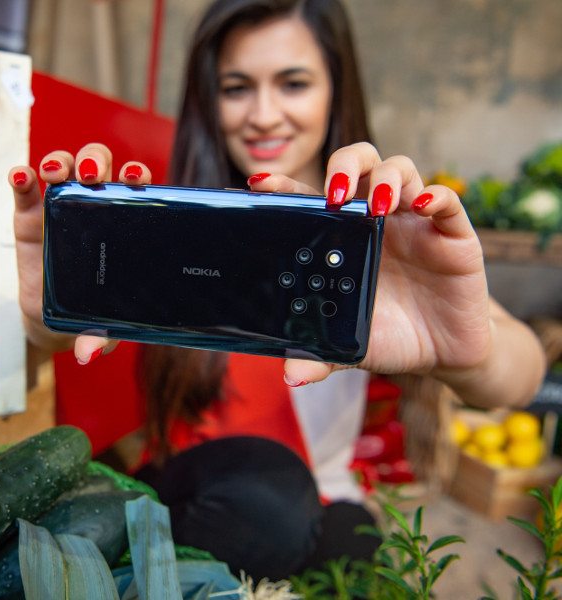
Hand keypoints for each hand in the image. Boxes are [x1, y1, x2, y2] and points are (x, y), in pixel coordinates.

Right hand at [9, 143, 150, 361]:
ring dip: (62, 161)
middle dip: (97, 161)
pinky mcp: (28, 216)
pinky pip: (25, 188)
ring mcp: (59, 209)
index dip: (136, 177)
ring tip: (57, 172)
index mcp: (123, 225)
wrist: (55, 321)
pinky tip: (22, 176)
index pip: (134, 189)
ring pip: (63, 167)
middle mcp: (93, 209)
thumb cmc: (92, 314)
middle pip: (98, 167)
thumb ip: (99, 336)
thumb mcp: (102, 326)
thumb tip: (88, 354)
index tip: (136, 179)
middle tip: (92, 176)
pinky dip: (22, 176)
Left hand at [252, 143, 542, 406]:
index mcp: (340, 237)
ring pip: (399, 170)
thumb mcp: (348, 344)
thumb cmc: (387, 336)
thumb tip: (291, 377)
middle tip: (333, 194)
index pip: (309, 198)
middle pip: (358, 163)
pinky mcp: (452, 233)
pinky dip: (435, 195)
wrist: (442, 353)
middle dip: (344, 166)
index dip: (285, 186)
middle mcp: (374, 219)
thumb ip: (319, 355)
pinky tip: (420, 206)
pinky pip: (446, 200)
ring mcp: (413, 221)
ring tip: (375, 207)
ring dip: (385, 178)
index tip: (259, 184)